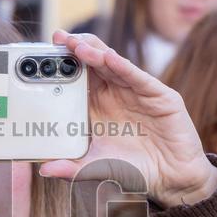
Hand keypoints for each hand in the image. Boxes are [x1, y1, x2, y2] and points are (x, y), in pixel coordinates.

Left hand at [39, 31, 216, 207]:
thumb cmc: (135, 170)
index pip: (77, 79)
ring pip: (113, 65)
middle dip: (76, 49)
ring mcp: (137, 92)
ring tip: (78, 45)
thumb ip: (72, 168)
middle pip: (93, 65)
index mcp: (98, 106)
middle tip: (57, 38)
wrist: (172, 178)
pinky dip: (123, 67)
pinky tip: (109, 58)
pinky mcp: (159, 96)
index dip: (62, 66)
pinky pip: (138, 78)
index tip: (44, 54)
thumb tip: (44, 170)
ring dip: (95, 53)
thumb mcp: (97, 168)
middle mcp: (116, 94)